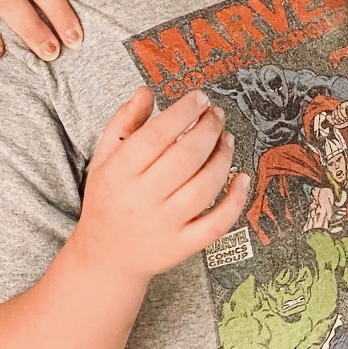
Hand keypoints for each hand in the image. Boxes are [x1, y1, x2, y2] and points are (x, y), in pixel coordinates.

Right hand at [74, 87, 249, 281]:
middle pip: (185, 158)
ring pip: (204, 187)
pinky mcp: (183, 246)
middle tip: (217, 115)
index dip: (182, 112)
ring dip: (223, 158)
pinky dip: (235, 200)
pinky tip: (242, 178)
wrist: (105, 256)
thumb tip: (145, 91)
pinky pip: (217, 224)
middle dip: (208, 129)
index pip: (155, 136)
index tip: (199, 98)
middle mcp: (141, 200)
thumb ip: (124, 122)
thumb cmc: (108, 199)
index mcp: (118, 174)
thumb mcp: (105, 158)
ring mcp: (164, 225)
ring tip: (227, 138)